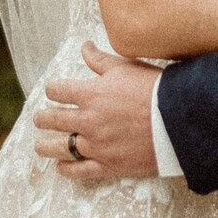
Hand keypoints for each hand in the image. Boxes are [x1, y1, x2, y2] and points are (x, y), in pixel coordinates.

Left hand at [33, 43, 162, 181]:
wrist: (178, 120)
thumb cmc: (155, 89)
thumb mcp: (126, 67)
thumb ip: (100, 60)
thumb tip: (84, 47)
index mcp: (90, 93)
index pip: (58, 90)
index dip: (53, 89)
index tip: (52, 91)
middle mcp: (88, 120)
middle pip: (54, 119)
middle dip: (43, 118)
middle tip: (39, 118)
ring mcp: (96, 145)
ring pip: (60, 147)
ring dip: (45, 146)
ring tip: (39, 146)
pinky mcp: (108, 165)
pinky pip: (79, 170)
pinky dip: (66, 169)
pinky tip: (60, 167)